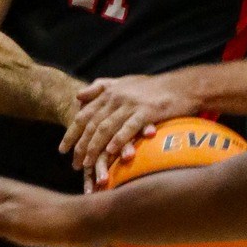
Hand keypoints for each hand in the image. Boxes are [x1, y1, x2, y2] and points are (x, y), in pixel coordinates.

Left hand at [63, 72, 208, 178]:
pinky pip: (129, 128)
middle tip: (74, 164)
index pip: (84, 114)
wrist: (183, 86)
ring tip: (88, 164)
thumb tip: (78, 96)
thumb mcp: (124, 82)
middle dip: (81, 145)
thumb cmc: (153, 87)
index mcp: (109, 92)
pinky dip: (119, 140)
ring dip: (95, 147)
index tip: (62, 149)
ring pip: (107, 128)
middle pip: (92, 124)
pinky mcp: (147, 112)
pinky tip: (111, 153)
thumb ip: (100, 87)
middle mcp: (117, 97)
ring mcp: (131, 104)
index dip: (72, 132)